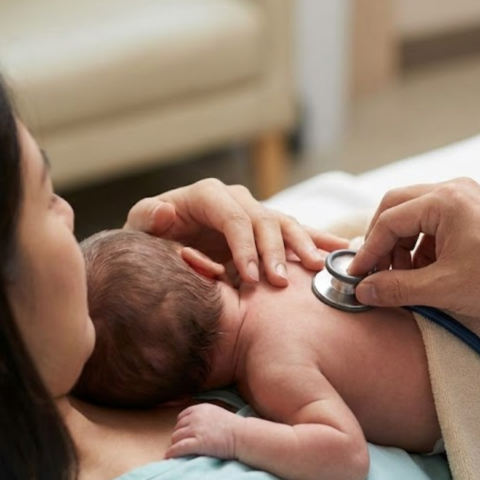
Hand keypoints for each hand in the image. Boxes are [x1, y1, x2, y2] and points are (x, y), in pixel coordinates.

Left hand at [125, 178, 347, 286]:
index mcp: (207, 196)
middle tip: (281, 283)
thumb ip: (147, 220)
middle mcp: (236, 200)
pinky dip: (319, 241)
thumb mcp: (139, 231)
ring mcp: (255, 213)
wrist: (162, 247)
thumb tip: (165, 211)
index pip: (234, 217)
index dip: (245, 246)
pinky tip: (341, 251)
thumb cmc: (150, 241)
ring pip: (286, 225)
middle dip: (275, 252)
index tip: (251, 278)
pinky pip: (298, 233)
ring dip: (302, 247)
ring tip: (315, 269)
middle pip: (264, 221)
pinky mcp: (269, 231)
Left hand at [166, 403, 242, 460]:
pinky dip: (172, 452)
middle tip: (182, 445)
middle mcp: (195, 417)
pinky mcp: (197, 443)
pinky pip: (178, 448)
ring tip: (177, 452)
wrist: (243, 435)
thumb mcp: (217, 414)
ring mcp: (196, 429)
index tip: (184, 434)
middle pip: (177, 428)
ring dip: (175, 445)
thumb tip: (195, 425)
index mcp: (200, 408)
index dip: (182, 427)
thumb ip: (204, 416)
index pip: (182, 417)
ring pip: (175, 438)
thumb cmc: (234, 427)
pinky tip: (168, 457)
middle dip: (179, 437)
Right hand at [348, 178, 479, 337]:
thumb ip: (396, 288)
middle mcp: (453, 189)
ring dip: (402, 245)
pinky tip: (425, 272)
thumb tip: (362, 290)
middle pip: (396, 207)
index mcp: (444, 200)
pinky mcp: (472, 210)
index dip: (368, 251)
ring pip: (413, 214)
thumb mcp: (441, 289)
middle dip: (382, 241)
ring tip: (405, 278)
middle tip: (374, 272)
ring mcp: (465, 197)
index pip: (389, 220)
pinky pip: (433, 221)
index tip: (357, 277)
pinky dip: (421, 244)